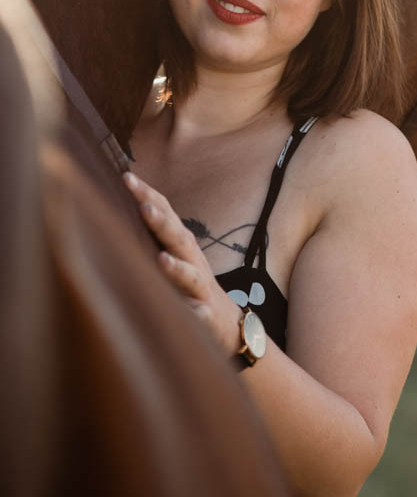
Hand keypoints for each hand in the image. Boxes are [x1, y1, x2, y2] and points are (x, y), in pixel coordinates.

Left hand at [123, 171, 241, 355]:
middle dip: (162, 223)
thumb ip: (151, 233)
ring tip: (162, 260)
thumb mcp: (172, 251)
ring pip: (189, 276)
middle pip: (177, 238)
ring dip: (177, 267)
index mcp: (180, 243)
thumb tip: (111, 207)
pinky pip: (200, 314)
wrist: (223, 318)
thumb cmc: (188, 281)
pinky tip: (191, 311)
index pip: (165, 213)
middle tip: (144, 208)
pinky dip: (196, 312)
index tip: (127, 178)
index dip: (148, 195)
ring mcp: (200, 287)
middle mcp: (192, 260)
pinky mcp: (205, 315)